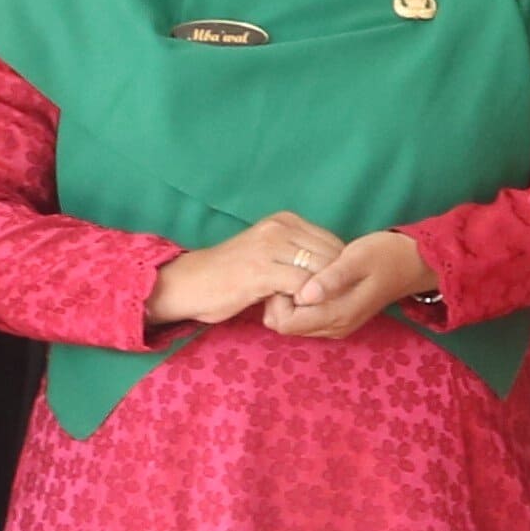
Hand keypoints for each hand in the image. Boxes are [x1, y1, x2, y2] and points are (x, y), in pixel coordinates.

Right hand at [147, 210, 348, 327]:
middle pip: (331, 255)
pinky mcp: (261, 270)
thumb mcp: (268, 252)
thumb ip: (296, 253)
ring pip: (321, 269)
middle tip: (332, 303)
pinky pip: (303, 285)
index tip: (336, 290)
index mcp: (285, 221)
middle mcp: (279, 228)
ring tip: (316, 308)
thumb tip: (334, 268)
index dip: (340, 268)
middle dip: (336, 281)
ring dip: (324, 292)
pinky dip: (308, 299)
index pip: (332, 242)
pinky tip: (299, 309)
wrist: (189, 284)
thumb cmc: (231, 274)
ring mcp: (269, 247)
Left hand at [263, 228, 434, 338]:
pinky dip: (300, 303)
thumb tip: (304, 294)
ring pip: (294, 324)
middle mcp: (336, 327)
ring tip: (301, 275)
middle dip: (280, 301)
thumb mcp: (358, 258)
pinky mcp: (338, 320)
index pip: (286, 322)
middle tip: (292, 272)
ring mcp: (338, 326)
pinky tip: (309, 281)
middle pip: (286, 326)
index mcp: (339, 314)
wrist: (414, 263)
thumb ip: (332, 278)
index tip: (288, 274)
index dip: (278, 299)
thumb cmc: (385, 255)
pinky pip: (306, 319)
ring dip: (289, 302)